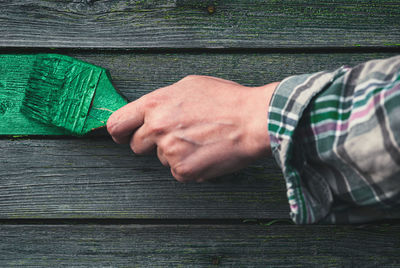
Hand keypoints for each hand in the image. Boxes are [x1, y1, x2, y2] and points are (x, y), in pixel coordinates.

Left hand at [107, 75, 278, 181]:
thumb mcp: (188, 86)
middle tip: (174, 135)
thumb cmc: (226, 100)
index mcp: (155, 104)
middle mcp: (157, 128)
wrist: (252, 121)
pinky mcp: (184, 171)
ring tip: (198, 140)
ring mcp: (170, 152)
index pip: (117, 124)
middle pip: (136, 146)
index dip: (118, 131)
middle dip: (150, 142)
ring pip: (160, 158)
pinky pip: (177, 171)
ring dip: (174, 152)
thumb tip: (148, 112)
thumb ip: (162, 101)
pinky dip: (188, 165)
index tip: (123, 135)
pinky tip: (205, 152)